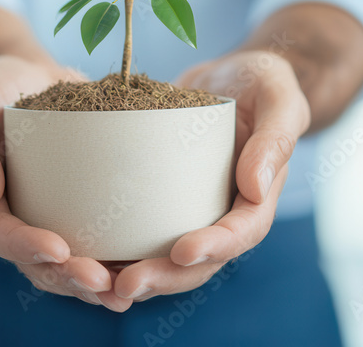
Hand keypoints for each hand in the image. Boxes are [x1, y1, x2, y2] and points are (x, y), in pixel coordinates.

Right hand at [0, 55, 132, 311]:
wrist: (25, 74)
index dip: (26, 248)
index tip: (59, 250)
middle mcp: (20, 218)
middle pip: (39, 262)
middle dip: (70, 277)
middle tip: (103, 282)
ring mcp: (51, 217)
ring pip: (70, 264)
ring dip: (98, 283)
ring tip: (126, 292)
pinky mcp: (83, 206)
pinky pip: (100, 240)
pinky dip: (121, 258)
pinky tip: (150, 267)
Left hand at [112, 50, 310, 301]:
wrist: (232, 77)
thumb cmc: (263, 82)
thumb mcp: (278, 97)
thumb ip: (275, 138)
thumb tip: (257, 190)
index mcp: (257, 197)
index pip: (240, 233)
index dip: (214, 247)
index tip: (182, 251)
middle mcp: (224, 213)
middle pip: (198, 261)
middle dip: (164, 277)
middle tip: (125, 285)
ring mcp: (192, 211)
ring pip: (165, 258)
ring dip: (136, 274)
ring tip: (100, 284)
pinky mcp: (162, 199)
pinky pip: (141, 231)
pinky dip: (117, 248)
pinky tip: (84, 255)